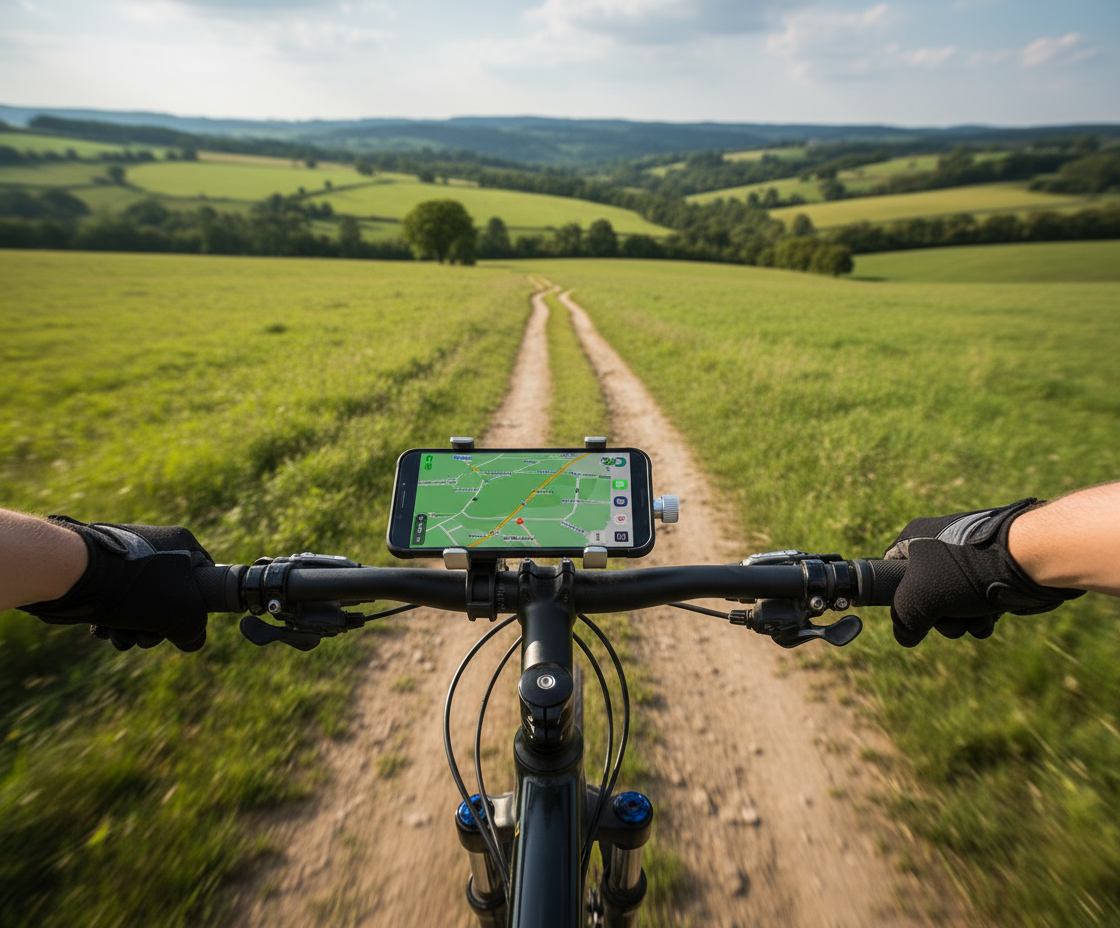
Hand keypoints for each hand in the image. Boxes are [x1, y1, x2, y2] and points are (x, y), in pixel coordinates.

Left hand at [22, 517, 212, 651]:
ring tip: (119, 635)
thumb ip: (196, 631)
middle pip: (171, 600)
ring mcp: (127, 561)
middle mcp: (156, 548)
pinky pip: (116, 604)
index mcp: (182, 544)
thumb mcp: (184, 613)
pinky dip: (111, 621)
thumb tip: (191, 641)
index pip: (206, 577)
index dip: (199, 606)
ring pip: (142, 607)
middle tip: (146, 636)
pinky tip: (102, 628)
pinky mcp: (101, 574)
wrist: (71, 574)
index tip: (185, 622)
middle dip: (158, 628)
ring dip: (133, 630)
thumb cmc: (136, 588)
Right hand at [884, 499, 1084, 646]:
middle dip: (937, 617)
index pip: (890, 569)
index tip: (908, 610)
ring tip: (975, 619)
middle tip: (948, 620)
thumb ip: (902, 621)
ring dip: (961, 621)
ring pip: (952, 602)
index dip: (894, 594)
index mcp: (915, 537)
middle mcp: (940, 544)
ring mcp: (968, 559)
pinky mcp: (993, 572)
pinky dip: (982, 614)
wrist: (1029, 561)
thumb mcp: (917, 599)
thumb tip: (905, 637)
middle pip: (923, 593)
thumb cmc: (966, 573)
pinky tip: (992, 616)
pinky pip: (977, 601)